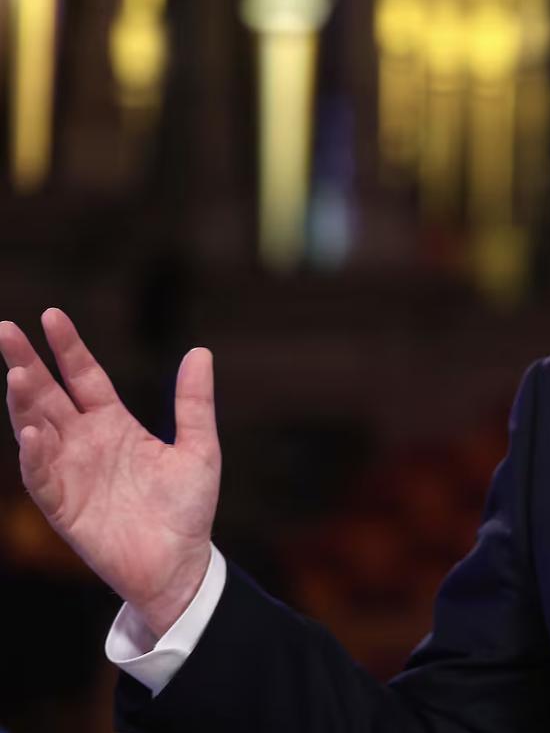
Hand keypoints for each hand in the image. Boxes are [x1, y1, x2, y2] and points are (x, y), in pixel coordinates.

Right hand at [2, 309, 219, 636]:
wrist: (181, 563)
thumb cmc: (188, 507)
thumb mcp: (200, 448)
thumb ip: (195, 403)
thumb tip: (201, 352)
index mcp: (115, 424)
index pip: (84, 377)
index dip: (68, 348)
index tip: (51, 315)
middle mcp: (85, 442)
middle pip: (49, 396)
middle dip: (26, 364)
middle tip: (6, 330)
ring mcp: (71, 472)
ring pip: (38, 429)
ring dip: (24, 404)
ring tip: (17, 373)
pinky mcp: (64, 507)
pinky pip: (42, 477)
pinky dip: (35, 455)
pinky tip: (32, 431)